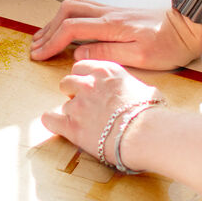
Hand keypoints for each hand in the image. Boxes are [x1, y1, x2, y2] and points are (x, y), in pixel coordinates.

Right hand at [30, 0, 201, 68]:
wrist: (190, 25)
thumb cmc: (170, 45)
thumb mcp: (141, 57)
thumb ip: (107, 54)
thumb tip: (77, 54)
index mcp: (112, 26)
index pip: (71, 29)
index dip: (51, 42)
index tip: (38, 56)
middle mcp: (109, 14)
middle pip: (67, 12)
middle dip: (47, 29)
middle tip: (35, 47)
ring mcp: (112, 11)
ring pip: (74, 7)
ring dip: (56, 21)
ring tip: (44, 38)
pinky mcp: (117, 13)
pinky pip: (85, 9)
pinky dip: (68, 17)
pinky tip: (66, 28)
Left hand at [40, 59, 157, 156]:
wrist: (147, 133)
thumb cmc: (152, 114)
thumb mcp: (144, 89)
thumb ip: (129, 87)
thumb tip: (135, 93)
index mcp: (106, 71)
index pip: (81, 67)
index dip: (84, 79)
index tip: (89, 89)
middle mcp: (88, 83)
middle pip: (67, 82)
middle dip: (73, 94)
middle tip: (86, 107)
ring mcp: (78, 104)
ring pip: (62, 103)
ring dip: (71, 112)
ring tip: (85, 124)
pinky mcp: (71, 126)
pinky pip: (49, 119)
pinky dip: (53, 122)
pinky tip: (61, 127)